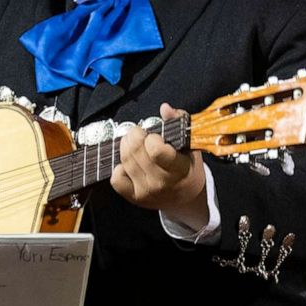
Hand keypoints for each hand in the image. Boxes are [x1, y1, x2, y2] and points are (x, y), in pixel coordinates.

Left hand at [111, 104, 207, 226]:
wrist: (186, 197)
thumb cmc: (187, 168)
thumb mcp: (189, 145)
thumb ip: (178, 123)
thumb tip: (165, 108)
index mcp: (179, 169)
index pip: (156, 150)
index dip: (152, 138)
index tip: (155, 136)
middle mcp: (162, 183)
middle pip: (135, 152)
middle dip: (135, 136)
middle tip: (139, 134)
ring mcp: (147, 192)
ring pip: (125, 161)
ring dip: (126, 147)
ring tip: (134, 144)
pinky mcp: (134, 197)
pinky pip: (116, 179)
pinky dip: (118, 168)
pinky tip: (128, 164)